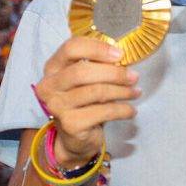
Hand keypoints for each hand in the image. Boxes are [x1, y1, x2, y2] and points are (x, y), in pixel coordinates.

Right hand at [33, 37, 139, 167]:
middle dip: (114, 73)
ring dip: (122, 91)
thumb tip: (122, 56)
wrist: (74, 137)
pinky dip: (122, 110)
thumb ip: (97, 64)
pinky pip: (103, 112)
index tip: (120, 54)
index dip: (97, 48)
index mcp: (53, 67)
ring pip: (96, 92)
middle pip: (82, 71)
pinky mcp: (70, 124)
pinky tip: (130, 110)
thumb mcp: (86, 79)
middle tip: (134, 77)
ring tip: (135, 92)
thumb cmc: (84, 101)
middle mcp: (49, 86)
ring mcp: (57, 106)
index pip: (71, 48)